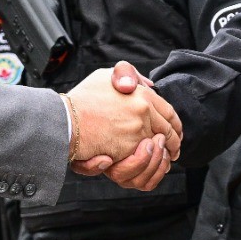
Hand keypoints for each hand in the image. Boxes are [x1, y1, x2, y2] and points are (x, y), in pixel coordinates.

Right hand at [65, 61, 181, 163]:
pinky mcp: (124, 149)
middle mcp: (142, 112)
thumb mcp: (107, 76)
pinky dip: (149, 162)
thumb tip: (151, 85)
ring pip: (158, 147)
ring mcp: (135, 131)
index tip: (176, 132)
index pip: (168, 112)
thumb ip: (130, 76)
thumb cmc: (83, 98)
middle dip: (173, 142)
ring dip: (162, 154)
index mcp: (141, 94)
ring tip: (163, 157)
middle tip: (174, 149)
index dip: (175, 124)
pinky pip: (143, 159)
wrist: (64, 119)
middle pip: (168, 131)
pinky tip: (147, 163)